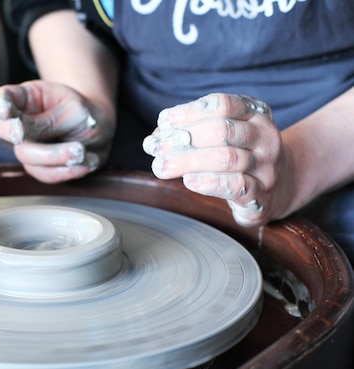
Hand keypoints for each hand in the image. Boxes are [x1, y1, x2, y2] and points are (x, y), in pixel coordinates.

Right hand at [0, 80, 114, 182]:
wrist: (100, 134)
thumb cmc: (84, 115)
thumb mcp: (73, 110)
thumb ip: (48, 121)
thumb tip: (20, 131)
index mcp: (28, 98)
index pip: (4, 96)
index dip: (0, 103)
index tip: (5, 111)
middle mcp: (21, 122)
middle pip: (1, 128)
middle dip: (11, 133)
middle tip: (21, 134)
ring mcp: (27, 146)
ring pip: (26, 155)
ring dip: (55, 156)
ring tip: (81, 151)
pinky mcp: (38, 167)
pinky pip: (44, 173)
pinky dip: (66, 170)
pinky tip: (85, 162)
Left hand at [142, 93, 294, 226]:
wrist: (281, 187)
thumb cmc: (240, 155)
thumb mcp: (223, 136)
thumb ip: (192, 132)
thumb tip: (154, 139)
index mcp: (255, 114)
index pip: (222, 104)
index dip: (189, 112)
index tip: (163, 121)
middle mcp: (265, 137)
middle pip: (222, 131)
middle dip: (184, 138)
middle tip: (154, 147)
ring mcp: (267, 167)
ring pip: (227, 158)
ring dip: (188, 161)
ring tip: (161, 167)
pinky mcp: (262, 197)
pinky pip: (237, 186)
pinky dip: (210, 182)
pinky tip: (189, 181)